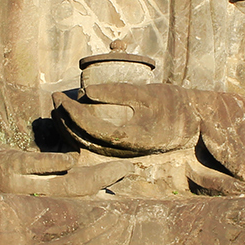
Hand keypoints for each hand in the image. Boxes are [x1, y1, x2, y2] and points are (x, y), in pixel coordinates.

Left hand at [0, 149, 124, 196]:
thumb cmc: (13, 177)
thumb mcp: (36, 182)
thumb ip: (62, 180)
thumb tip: (95, 179)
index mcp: (44, 201)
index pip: (81, 198)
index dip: (104, 187)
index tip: (126, 174)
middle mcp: (35, 199)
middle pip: (78, 192)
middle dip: (105, 181)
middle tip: (127, 170)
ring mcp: (22, 185)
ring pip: (63, 185)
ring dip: (92, 177)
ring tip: (112, 168)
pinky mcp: (11, 168)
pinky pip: (39, 166)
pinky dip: (57, 164)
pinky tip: (73, 161)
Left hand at [56, 83, 197, 155]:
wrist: (191, 124)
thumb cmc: (172, 105)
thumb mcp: (148, 93)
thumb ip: (118, 92)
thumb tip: (86, 92)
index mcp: (131, 138)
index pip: (93, 128)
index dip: (74, 114)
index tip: (62, 98)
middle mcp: (122, 150)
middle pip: (84, 139)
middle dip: (65, 119)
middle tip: (54, 98)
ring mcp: (120, 152)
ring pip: (86, 144)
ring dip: (68, 126)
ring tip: (56, 106)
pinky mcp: (119, 149)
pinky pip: (92, 143)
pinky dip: (78, 131)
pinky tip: (69, 117)